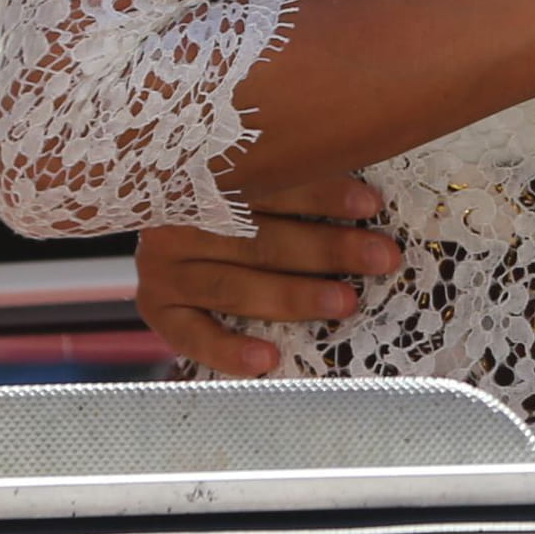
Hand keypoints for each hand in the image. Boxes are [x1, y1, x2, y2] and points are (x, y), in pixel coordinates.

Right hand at [135, 174, 402, 377]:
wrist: (154, 215)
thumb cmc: (230, 197)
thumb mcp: (254, 176)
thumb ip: (295, 177)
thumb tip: (369, 193)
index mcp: (206, 175)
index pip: (271, 184)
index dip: (324, 194)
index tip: (372, 206)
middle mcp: (179, 219)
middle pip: (260, 237)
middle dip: (327, 248)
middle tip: (380, 258)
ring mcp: (163, 265)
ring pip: (234, 284)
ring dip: (293, 296)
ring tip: (344, 303)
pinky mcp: (156, 307)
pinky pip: (191, 335)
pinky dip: (229, 350)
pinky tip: (267, 359)